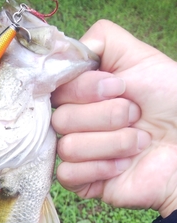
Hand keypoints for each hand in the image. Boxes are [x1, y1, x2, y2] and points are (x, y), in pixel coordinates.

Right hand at [51, 19, 176, 217]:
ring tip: (139, 142)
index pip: (57, 88)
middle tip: (136, 116)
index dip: (84, 88)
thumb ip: (102, 40)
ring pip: (67, 147)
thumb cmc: (172, 103)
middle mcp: (77, 122)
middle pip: (60, 119)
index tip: (119, 87)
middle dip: (107, 116)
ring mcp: (79, 153)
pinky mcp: (83, 182)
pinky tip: (123, 166)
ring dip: (112, 144)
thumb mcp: (142, 58)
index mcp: (84, 93)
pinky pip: (67, 174)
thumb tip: (64, 51)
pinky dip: (99, 168)